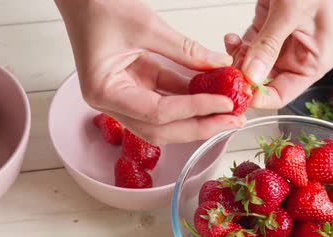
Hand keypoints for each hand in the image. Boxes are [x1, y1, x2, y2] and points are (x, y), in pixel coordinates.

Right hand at [55, 0, 244, 145]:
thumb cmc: (99, 6)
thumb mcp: (147, 26)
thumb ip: (185, 50)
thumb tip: (222, 65)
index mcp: (104, 92)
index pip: (157, 113)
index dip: (194, 110)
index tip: (224, 104)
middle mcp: (112, 102)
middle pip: (162, 129)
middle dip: (200, 126)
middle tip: (233, 120)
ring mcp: (125, 96)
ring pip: (167, 120)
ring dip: (199, 117)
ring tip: (230, 113)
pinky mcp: (138, 86)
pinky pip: (169, 99)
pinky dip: (192, 99)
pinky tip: (216, 95)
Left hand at [225, 0, 332, 109]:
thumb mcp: (291, 13)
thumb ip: (269, 45)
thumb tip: (251, 75)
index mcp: (314, 61)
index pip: (283, 94)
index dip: (258, 97)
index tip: (236, 91)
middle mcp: (299, 56)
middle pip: (264, 81)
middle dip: (243, 78)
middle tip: (224, 74)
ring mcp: (282, 43)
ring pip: (253, 65)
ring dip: (237, 60)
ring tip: (228, 51)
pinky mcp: (269, 29)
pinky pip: (249, 46)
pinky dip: (237, 45)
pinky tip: (231, 38)